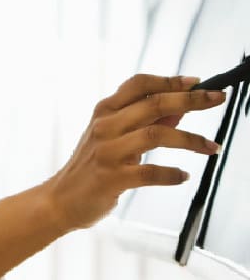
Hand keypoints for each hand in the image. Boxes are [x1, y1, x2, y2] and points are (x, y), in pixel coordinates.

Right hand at [45, 74, 223, 230]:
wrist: (61, 199)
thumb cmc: (90, 166)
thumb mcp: (112, 137)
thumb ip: (143, 122)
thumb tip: (178, 110)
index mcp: (104, 111)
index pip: (139, 85)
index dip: (170, 81)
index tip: (197, 82)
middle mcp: (105, 126)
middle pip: (153, 104)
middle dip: (190, 100)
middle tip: (217, 99)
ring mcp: (107, 151)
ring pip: (155, 134)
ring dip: (189, 139)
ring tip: (211, 147)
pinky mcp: (112, 178)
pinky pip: (149, 173)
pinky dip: (172, 174)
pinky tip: (183, 176)